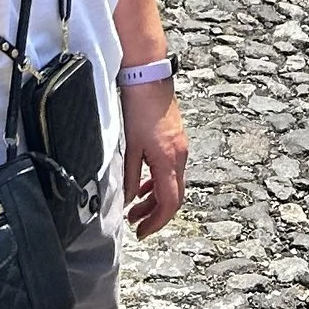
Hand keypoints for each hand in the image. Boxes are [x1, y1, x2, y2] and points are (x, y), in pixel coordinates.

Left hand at [121, 78, 187, 236]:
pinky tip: (144, 183)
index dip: (157, 222)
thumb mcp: (130, 146)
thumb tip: (128, 200)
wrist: (149, 76)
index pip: (169, 203)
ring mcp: (180, 147)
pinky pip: (170, 170)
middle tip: (135, 223)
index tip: (142, 232)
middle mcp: (179, 156)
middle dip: (155, 214)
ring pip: (172, 183)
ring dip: (155, 198)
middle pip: (174, 196)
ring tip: (135, 207)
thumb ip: (130, 177)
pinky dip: (158, 182)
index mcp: (169, 161)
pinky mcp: (176, 139)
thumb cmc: (139, 107)